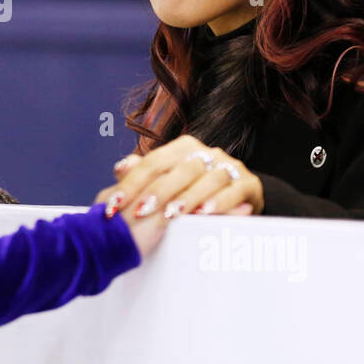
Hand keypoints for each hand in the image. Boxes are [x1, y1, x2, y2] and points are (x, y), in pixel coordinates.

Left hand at [100, 135, 262, 220]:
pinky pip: (234, 190)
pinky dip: (219, 202)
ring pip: (208, 178)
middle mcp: (207, 153)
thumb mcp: (167, 183)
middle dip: (158, 191)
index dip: (132, 183)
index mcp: (183, 148)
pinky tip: (203, 214)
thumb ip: (144, 174)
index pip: (153, 162)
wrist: (240, 199)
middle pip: (180, 169)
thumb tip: (119, 168)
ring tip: (171, 214)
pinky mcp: (249, 184)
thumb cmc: (194, 191)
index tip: (114, 204)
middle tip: (140, 212)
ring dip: (188, 197)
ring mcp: (230, 166)